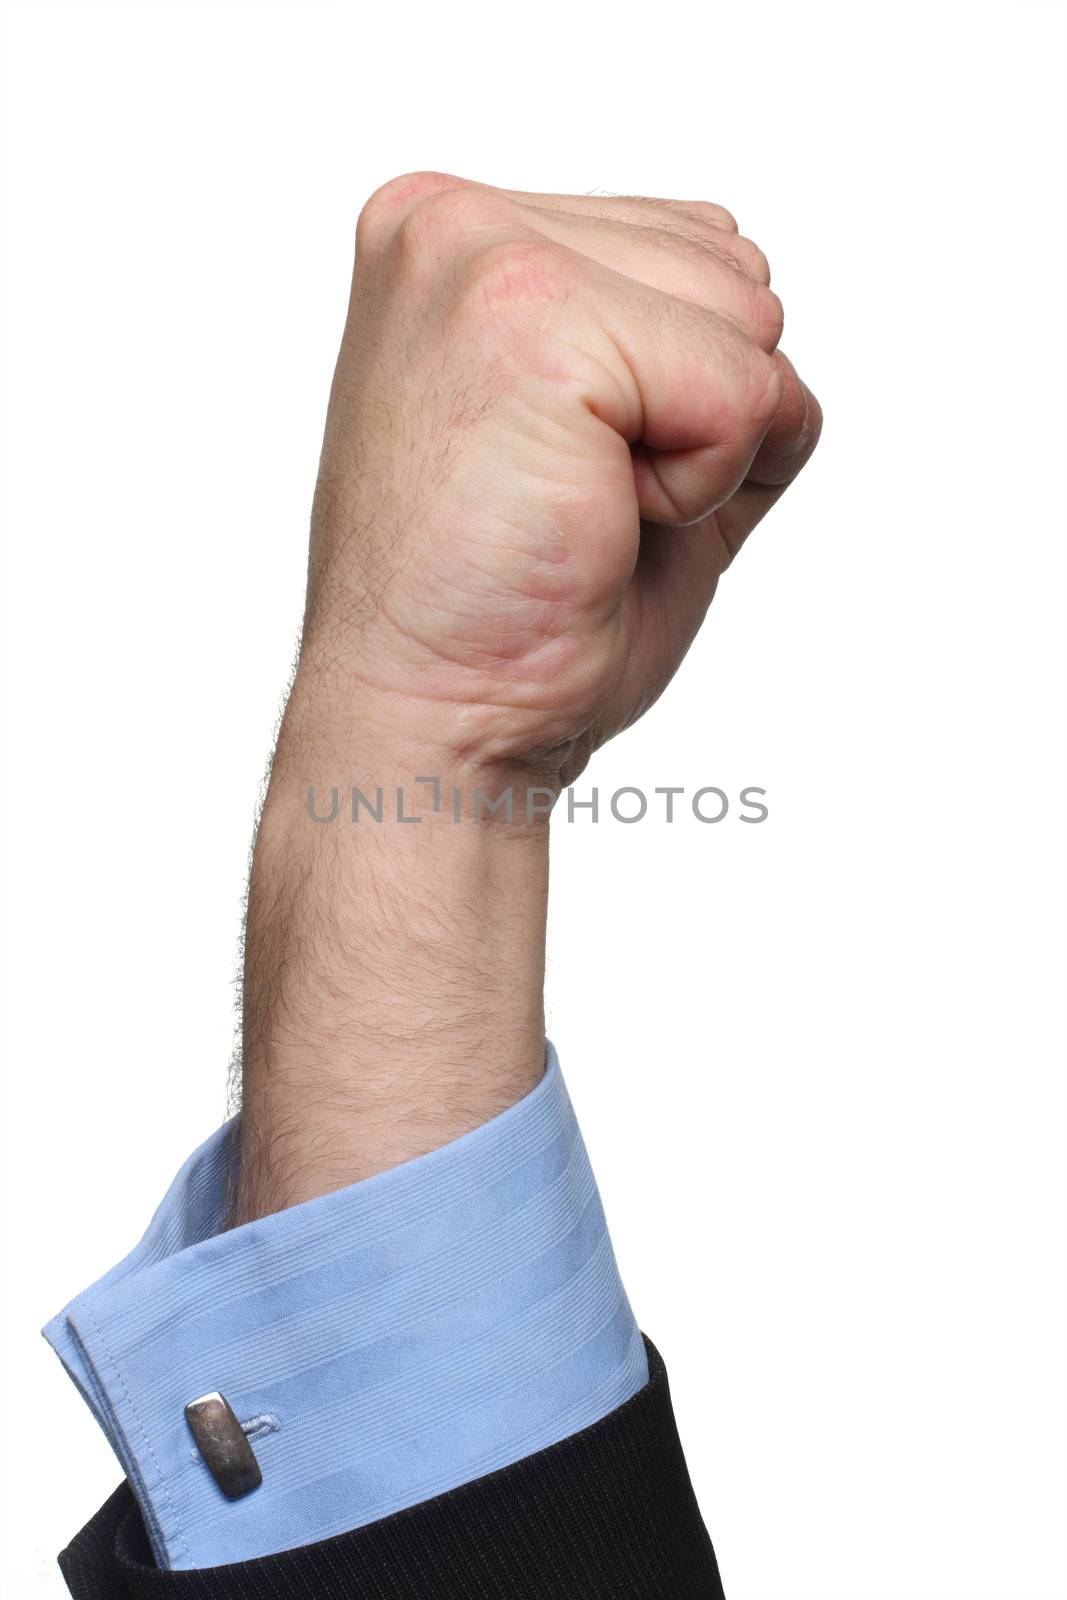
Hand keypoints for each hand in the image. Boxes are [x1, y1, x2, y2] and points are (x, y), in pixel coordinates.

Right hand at [303, 172, 820, 785]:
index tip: (561, 476)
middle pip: (735, 272)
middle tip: (571, 503)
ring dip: (702, 450)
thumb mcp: (607, 440)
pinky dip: (704, 488)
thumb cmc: (512, 612)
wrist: (432, 725)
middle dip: (700, 413)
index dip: (682, 399)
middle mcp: (451, 223)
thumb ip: (673, 339)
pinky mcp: (534, 323)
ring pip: (751, 319)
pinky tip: (593, 523)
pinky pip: (745, 391)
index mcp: (455, 235)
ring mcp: (482, 258)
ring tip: (576, 509)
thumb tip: (767, 299)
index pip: (695, 252)